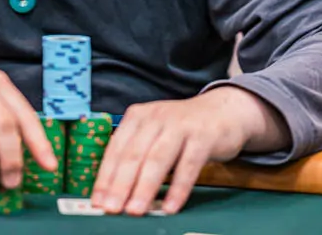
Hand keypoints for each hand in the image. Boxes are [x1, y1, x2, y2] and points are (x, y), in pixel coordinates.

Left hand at [92, 86, 286, 215]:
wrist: (224, 110)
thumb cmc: (182, 128)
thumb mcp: (155, 133)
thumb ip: (136, 155)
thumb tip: (113, 191)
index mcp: (138, 117)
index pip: (116, 149)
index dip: (105, 177)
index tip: (97, 201)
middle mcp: (156, 117)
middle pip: (134, 154)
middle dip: (120, 185)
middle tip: (111, 209)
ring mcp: (181, 125)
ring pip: (158, 159)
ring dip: (145, 187)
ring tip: (135, 211)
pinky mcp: (203, 136)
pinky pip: (188, 165)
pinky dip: (178, 188)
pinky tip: (170, 206)